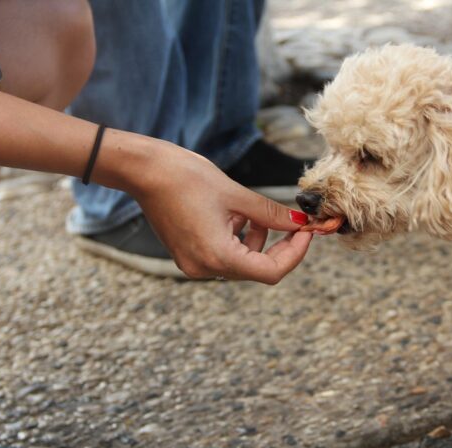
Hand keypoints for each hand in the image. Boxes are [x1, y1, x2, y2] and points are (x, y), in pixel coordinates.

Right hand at [131, 140, 312, 282]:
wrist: (144, 171)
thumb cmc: (186, 177)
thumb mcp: (237, 196)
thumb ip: (272, 214)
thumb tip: (301, 223)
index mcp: (218, 256)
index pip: (271, 272)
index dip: (295, 253)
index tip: (307, 232)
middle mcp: (204, 268)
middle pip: (257, 269)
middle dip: (279, 246)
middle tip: (295, 223)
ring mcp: (193, 264)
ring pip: (241, 263)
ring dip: (258, 241)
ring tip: (252, 212)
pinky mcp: (187, 255)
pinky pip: (223, 256)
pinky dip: (238, 239)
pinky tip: (234, 216)